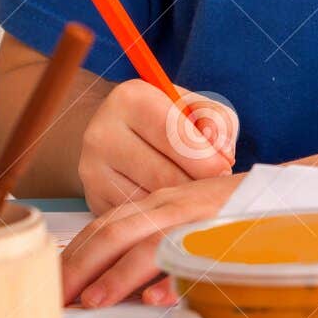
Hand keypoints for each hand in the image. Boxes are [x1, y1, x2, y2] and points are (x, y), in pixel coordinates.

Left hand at [62, 172, 240, 305]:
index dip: (74, 255)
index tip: (52, 284)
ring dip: (118, 275)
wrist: (289, 191)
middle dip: (80, 267)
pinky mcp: (227, 233)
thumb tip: (120, 292)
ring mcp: (198, 219)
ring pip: (149, 243)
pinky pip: (196, 257)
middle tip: (56, 299)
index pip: (104, 226)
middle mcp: (172, 207)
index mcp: (157, 206)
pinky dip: (174, 278)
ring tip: (94, 301)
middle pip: (114, 233)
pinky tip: (157, 299)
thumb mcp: (187, 222)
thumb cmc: (235, 215)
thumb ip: (155, 247)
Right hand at [77, 80, 237, 213]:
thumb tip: (223, 154)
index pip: (176, 136)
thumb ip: (216, 121)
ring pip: (150, 200)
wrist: (115, 131)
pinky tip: (173, 206)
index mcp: (131, 99)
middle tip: (212, 187)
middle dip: (196, 185)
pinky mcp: (93, 198)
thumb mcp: (193, 107)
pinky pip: (137, 217)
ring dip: (179, 204)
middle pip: (163, 174)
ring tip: (194, 196)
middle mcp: (103, 133)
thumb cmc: (163, 118)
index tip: (224, 169)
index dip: (207, 159)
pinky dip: (161, 216)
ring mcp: (93, 169)